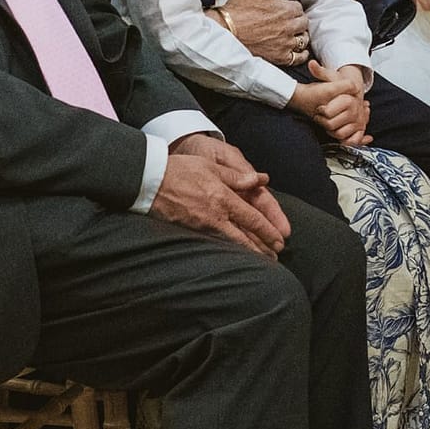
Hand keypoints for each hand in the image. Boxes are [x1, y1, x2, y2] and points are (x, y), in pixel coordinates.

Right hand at [150, 149, 289, 257]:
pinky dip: (229, 251)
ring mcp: (202, 226)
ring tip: (261, 262)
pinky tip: (235, 255)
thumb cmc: (180, 170)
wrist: (149, 180)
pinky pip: (215, 244)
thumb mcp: (211, 166)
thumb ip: (237, 176)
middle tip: (275, 258)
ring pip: (231, 243)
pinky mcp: (190, 231)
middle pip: (244, 237)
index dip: (268, 232)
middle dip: (262, 249)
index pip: (252, 219)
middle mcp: (216, 216)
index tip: (280, 241)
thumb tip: (260, 179)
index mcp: (223, 198)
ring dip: (248, 253)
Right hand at [222, 0, 310, 63]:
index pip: (299, 7)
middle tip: (292, 20)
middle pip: (303, 23)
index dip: (293, 7)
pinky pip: (297, 57)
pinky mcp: (279, 56)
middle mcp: (288, 27)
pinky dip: (300, 54)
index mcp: (285, 10)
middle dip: (298, 20)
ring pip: (303, 39)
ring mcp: (285, 43)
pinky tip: (299, 52)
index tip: (288, 9)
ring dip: (300, 35)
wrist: (227, 30)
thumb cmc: (239, 11)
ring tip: (296, 34)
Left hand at [289, 62, 370, 145]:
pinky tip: (337, 134)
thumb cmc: (340, 85)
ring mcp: (359, 121)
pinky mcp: (361, 129)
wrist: (355, 93)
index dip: (320, 112)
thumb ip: (321, 71)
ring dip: (331, 132)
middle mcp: (355, 111)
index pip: (328, 112)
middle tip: (320, 117)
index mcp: (348, 99)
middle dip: (322, 122)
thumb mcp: (331, 77)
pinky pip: (352, 140)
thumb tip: (311, 63)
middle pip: (331, 125)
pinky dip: (344, 140)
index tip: (318, 108)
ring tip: (327, 124)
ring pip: (340, 134)